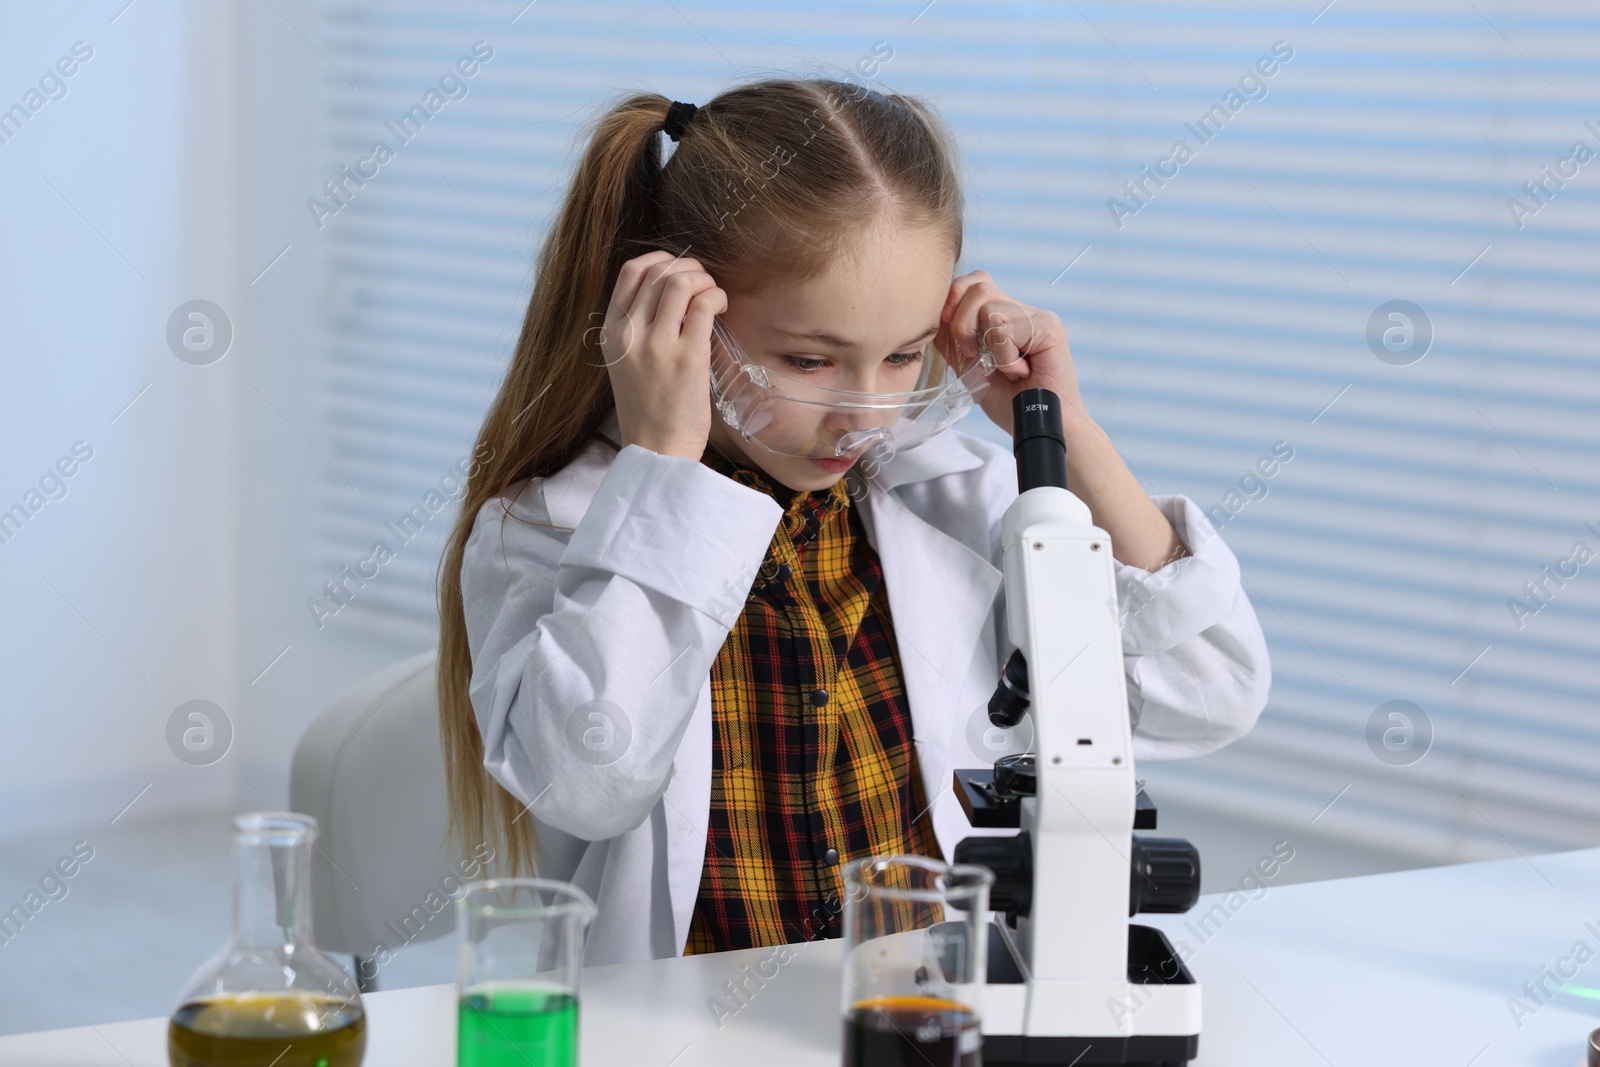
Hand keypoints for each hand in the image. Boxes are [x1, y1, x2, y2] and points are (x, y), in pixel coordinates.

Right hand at [596, 251, 726, 459]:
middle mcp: (629, 334)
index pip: (629, 271)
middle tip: (705, 283)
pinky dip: (717, 296)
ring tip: (714, 295)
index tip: (679, 269)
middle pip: (658, 271)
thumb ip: (637, 330)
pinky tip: (722, 307)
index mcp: (611, 333)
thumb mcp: (626, 364)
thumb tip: (672, 294)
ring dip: (704, 279)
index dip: (660, 259)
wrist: (656, 452)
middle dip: (689, 267)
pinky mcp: (686, 357)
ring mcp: (656, 344)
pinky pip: (704, 304)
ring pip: (680, 281)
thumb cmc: (648, 411)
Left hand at [934, 270, 1089, 437]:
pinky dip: (1004, 358)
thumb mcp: (970, 368)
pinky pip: (1004, 330)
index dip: (955, 297)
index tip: (947, 326)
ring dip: (988, 348)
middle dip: (961, 323)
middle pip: (978, 287)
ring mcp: (1039, 315)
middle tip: (973, 355)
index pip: (976, 282)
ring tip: (1006, 369)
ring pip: (988, 308)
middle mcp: (1023, 310)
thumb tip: (937, 314)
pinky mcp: (1049, 326)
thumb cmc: (1009, 401)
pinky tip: (1021, 372)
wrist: (1037, 426)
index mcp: (1005, 315)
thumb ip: (954, 341)